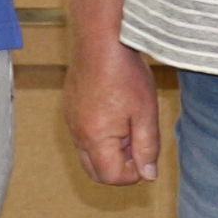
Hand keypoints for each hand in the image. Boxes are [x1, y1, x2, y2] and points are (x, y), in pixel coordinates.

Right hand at [66, 39, 162, 184]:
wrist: (99, 40)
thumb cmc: (124, 74)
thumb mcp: (145, 114)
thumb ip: (147, 148)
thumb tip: (148, 175)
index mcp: (95, 138)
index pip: (112, 177)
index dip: (134, 174)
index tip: (146, 154)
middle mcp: (77, 133)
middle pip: (95, 171)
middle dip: (119, 168)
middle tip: (137, 145)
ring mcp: (70, 120)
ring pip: (88, 153)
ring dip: (109, 152)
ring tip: (128, 125)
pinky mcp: (69, 108)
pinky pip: (82, 135)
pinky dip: (98, 137)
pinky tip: (115, 113)